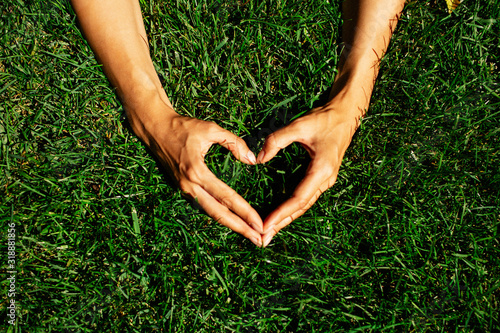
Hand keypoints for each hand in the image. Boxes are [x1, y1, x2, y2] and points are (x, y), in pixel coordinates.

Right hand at [134, 106, 263, 246]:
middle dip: (240, 228)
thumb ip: (234, 143)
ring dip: (230, 224)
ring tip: (249, 234)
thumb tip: (252, 160)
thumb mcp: (211, 129)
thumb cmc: (182, 127)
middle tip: (259, 241)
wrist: (154, 128)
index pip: (226, 196)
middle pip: (218, 214)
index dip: (244, 211)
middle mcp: (189, 185)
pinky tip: (232, 220)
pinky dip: (218, 215)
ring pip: (210, 212)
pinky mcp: (182, 188)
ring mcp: (184, 189)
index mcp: (197, 171)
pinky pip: (203, 206)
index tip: (259, 223)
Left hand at [257, 98, 359, 246]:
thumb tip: (259, 158)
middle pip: (301, 208)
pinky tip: (282, 216)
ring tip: (270, 232)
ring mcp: (325, 180)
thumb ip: (277, 140)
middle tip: (263, 240)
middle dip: (282, 223)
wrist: (346, 114)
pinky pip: (306, 197)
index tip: (265, 226)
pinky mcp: (322, 177)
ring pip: (303, 205)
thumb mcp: (299, 125)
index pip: (298, 199)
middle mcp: (325, 180)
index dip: (281, 214)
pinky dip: (292, 209)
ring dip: (287, 219)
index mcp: (321, 170)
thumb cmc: (324, 119)